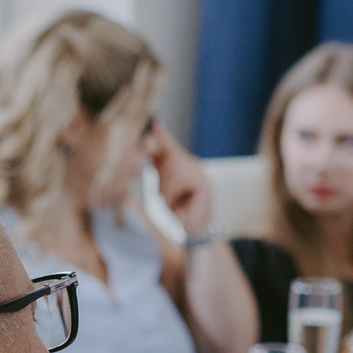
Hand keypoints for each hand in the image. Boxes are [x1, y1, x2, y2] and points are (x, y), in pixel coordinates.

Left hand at [144, 122, 214, 236]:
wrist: (191, 227)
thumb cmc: (177, 208)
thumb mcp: (162, 185)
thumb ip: (158, 168)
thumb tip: (149, 146)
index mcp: (184, 164)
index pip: (172, 147)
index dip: (164, 136)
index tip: (156, 124)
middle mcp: (194, 165)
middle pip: (171, 157)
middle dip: (163, 176)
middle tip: (166, 196)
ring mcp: (201, 174)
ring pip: (175, 169)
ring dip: (167, 188)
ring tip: (171, 200)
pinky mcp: (204, 185)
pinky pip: (181, 180)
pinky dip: (174, 192)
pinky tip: (176, 200)